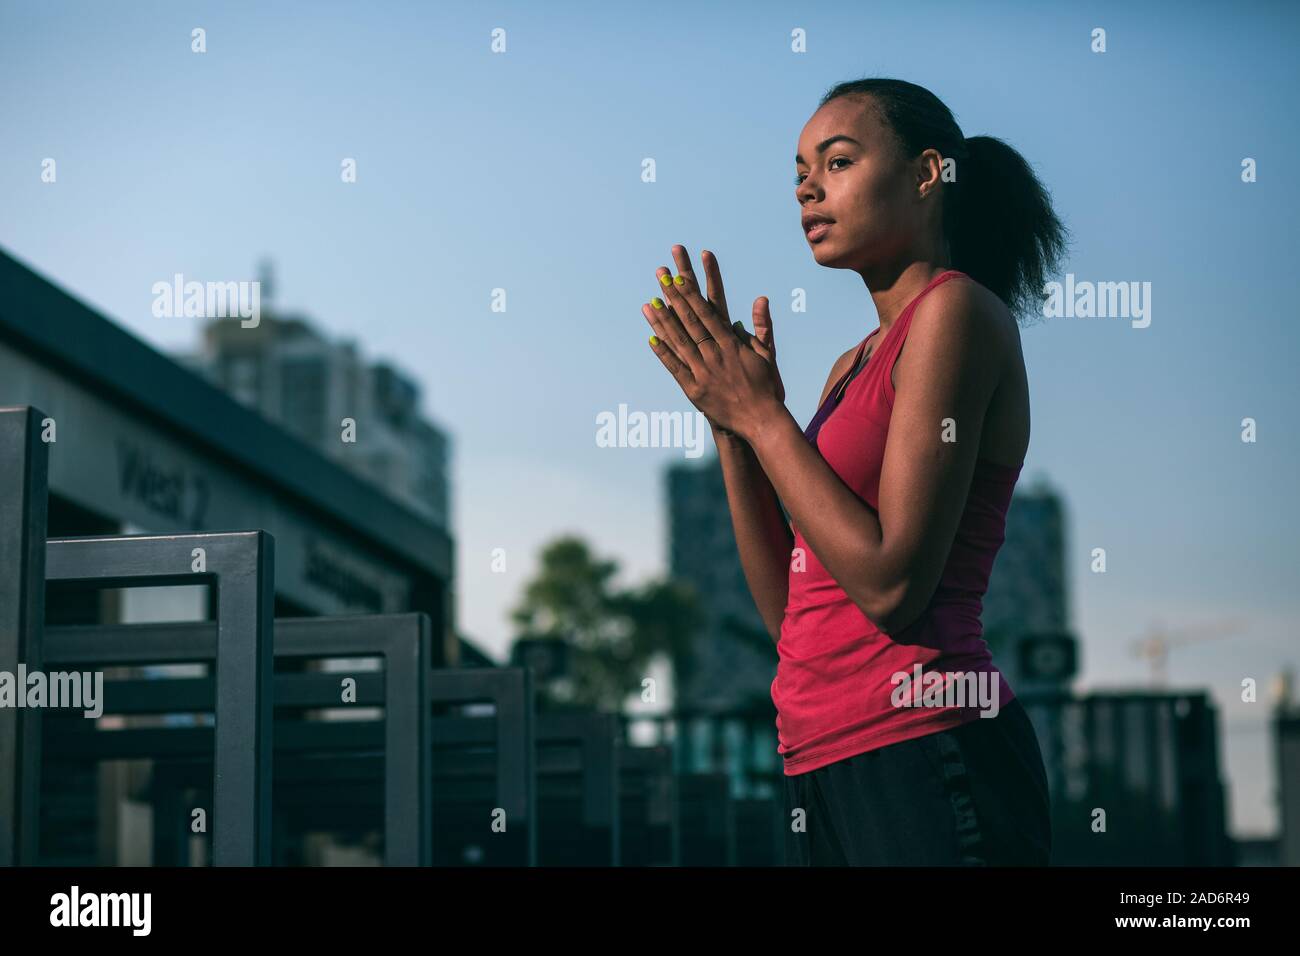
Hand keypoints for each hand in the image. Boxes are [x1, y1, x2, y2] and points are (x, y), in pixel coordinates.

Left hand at [640, 245, 784, 442]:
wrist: (760, 420)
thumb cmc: (766, 386)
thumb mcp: (766, 353)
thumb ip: (762, 325)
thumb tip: (761, 299)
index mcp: (731, 343)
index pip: (707, 313)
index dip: (691, 295)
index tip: (679, 279)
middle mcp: (714, 354)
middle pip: (689, 321)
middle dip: (674, 298)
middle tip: (660, 279)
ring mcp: (703, 372)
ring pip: (679, 342)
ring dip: (662, 322)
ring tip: (649, 304)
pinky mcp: (694, 390)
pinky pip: (675, 368)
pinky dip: (663, 353)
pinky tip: (651, 339)